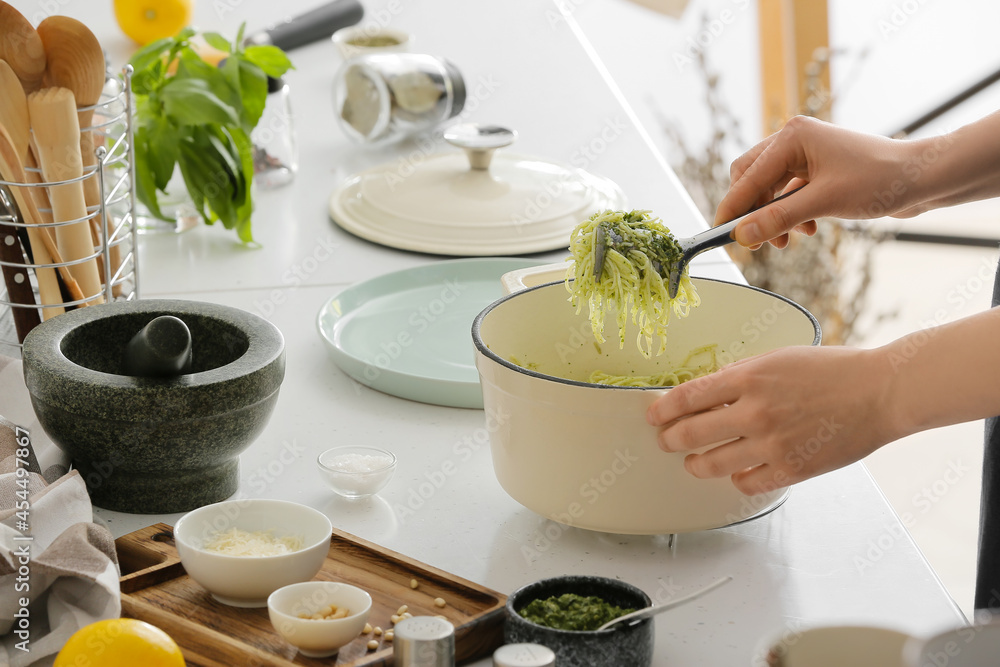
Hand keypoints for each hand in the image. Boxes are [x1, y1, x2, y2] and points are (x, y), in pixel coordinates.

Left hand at [645, 346, 899, 493]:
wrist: (879, 392)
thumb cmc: (832, 370)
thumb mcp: (777, 358)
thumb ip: (740, 375)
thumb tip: (706, 392)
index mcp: (749, 378)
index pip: (687, 397)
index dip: (663, 410)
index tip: (653, 416)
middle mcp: (755, 412)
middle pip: (690, 434)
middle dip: (670, 439)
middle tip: (665, 441)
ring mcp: (772, 444)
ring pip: (711, 465)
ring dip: (695, 464)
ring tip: (693, 461)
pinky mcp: (791, 469)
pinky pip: (746, 483)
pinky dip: (736, 478)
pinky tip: (736, 471)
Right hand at [716, 116, 922, 248]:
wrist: (922, 179)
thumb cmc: (880, 179)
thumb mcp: (822, 203)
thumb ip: (777, 219)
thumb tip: (743, 234)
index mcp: (792, 137)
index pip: (747, 177)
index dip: (733, 208)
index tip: (721, 233)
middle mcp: (795, 141)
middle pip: (752, 180)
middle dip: (753, 212)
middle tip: (754, 240)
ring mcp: (807, 156)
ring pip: (770, 190)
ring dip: (773, 217)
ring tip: (785, 241)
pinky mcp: (818, 171)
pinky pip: (789, 194)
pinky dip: (791, 215)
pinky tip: (807, 230)